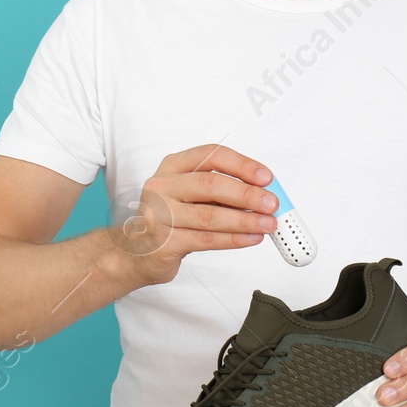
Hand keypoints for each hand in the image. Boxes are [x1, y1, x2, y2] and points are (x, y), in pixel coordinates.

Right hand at [117, 143, 278, 285]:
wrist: (135, 251)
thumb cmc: (170, 218)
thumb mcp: (189, 194)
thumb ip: (220, 191)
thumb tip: (262, 192)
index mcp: (172, 166)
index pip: (210, 155)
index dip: (241, 165)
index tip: (265, 177)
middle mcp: (162, 186)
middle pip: (210, 184)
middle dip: (247, 194)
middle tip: (271, 203)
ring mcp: (159, 214)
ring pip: (209, 216)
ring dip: (245, 220)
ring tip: (267, 224)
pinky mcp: (164, 241)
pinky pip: (205, 239)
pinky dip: (233, 239)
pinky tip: (251, 238)